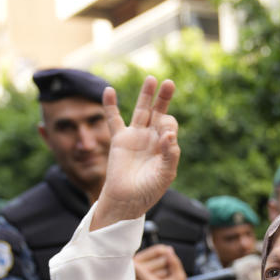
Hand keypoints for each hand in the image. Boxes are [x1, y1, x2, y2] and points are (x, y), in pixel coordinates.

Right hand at [91, 77, 179, 230]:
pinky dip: (110, 105)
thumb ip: (171, 154)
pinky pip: (113, 119)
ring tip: (152, 79)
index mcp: (165, 146)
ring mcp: (135, 136)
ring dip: (146, 95)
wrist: (127, 200)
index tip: (165, 138)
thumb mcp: (165, 174)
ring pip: (141, 110)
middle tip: (170, 83)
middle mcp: (151, 138)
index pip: (169, 126)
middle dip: (164, 98)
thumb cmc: (149, 190)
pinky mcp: (119, 139)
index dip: (168, 126)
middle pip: (159, 112)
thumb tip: (169, 134)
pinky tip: (109, 90)